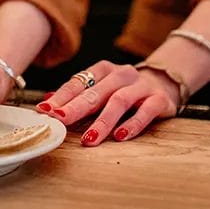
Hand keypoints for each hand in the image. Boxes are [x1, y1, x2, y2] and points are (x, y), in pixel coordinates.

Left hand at [35, 61, 180, 145]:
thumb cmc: (124, 90)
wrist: (164, 83)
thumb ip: (77, 97)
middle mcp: (122, 74)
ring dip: (103, 121)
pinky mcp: (160, 99)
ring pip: (119, 100)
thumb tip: (46, 103)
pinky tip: (120, 137)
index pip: (79, 82)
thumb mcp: (101, 89)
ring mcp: (142, 86)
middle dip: (76, 107)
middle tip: (60, 120)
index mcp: (104, 69)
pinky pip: (146, 111)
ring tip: (89, 138)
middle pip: (96, 91)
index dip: (61, 96)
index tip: (46, 110)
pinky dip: (132, 124)